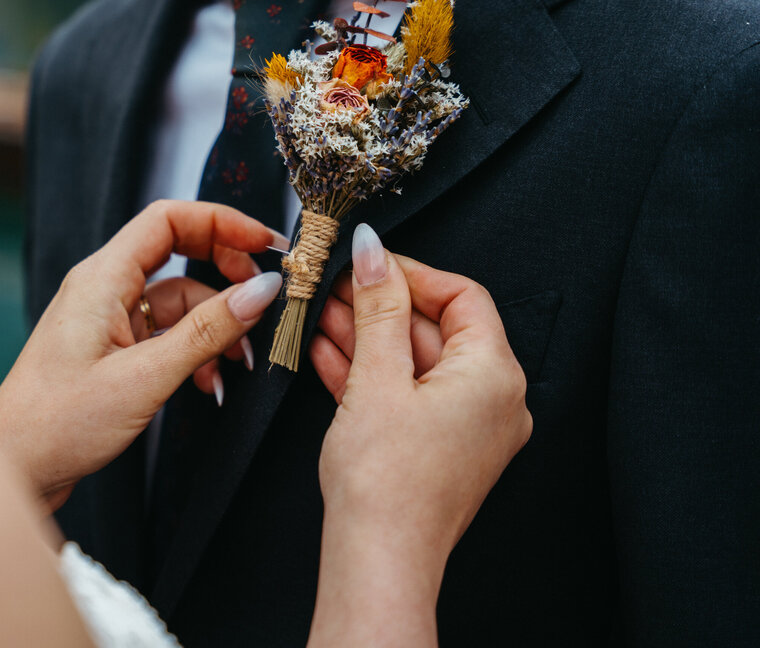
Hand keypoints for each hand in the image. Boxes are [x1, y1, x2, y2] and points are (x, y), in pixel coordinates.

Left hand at [0, 200, 283, 511]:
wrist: (15, 469)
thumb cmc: (58, 424)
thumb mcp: (145, 377)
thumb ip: (207, 332)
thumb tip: (261, 292)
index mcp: (101, 278)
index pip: (168, 219)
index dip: (221, 223)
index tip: (265, 245)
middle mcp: (102, 288)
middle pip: (177, 253)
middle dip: (226, 275)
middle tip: (262, 300)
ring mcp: (107, 319)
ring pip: (178, 301)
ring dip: (214, 327)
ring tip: (237, 363)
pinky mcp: (112, 349)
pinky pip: (165, 333)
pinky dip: (193, 352)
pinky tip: (206, 383)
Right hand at [309, 225, 531, 646]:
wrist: (378, 560)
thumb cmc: (387, 484)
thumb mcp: (377, 377)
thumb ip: (378, 307)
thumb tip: (375, 253)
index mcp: (494, 375)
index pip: (462, 296)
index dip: (411, 272)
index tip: (368, 260)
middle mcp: (492, 399)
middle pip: (435, 328)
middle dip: (378, 304)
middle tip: (333, 284)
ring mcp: (466, 426)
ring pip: (414, 361)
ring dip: (367, 335)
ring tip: (319, 313)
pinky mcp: (438, 447)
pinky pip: (407, 393)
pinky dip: (370, 372)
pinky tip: (327, 354)